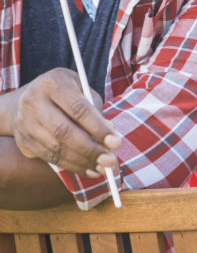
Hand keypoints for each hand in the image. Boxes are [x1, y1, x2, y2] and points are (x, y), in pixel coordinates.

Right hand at [4, 68, 119, 176]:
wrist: (26, 98)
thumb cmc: (65, 92)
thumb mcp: (82, 88)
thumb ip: (95, 108)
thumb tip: (110, 134)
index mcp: (52, 83)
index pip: (78, 109)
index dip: (98, 128)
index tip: (116, 143)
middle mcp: (33, 102)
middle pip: (63, 131)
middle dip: (90, 149)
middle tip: (110, 160)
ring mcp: (24, 123)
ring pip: (55, 148)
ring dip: (82, 161)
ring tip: (103, 168)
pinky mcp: (23, 141)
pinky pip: (48, 157)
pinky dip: (71, 166)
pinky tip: (88, 169)